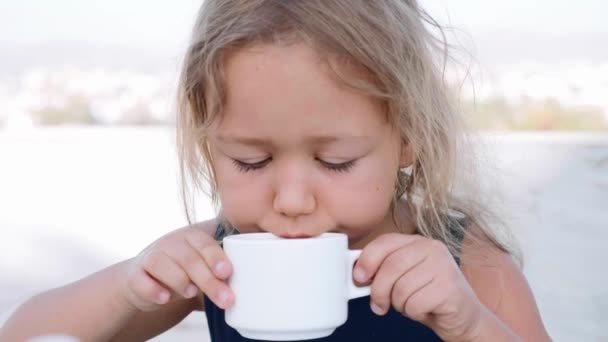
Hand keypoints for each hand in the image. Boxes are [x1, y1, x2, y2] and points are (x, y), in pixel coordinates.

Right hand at [121, 223, 233, 311]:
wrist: (145, 279)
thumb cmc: (184, 272)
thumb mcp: (203, 266)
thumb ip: (220, 269)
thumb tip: (251, 284)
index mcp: (192, 237)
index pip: (205, 243)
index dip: (216, 257)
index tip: (227, 272)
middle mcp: (171, 243)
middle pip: (189, 258)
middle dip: (208, 280)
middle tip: (225, 299)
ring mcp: (152, 256)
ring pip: (163, 264)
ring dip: (179, 280)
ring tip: (191, 292)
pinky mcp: (135, 274)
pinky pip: (141, 280)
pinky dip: (153, 289)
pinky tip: (165, 298)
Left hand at [353, 233, 484, 341]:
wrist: (464, 316)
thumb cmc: (429, 295)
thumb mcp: (404, 276)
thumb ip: (385, 268)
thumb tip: (358, 274)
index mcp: (418, 241)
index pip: (385, 242)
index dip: (367, 259)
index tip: (359, 277)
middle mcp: (432, 249)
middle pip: (390, 266)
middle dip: (379, 290)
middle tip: (378, 304)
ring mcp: (443, 267)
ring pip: (401, 288)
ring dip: (399, 304)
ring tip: (410, 303)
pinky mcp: (449, 289)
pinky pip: (414, 304)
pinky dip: (413, 313)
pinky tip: (424, 309)